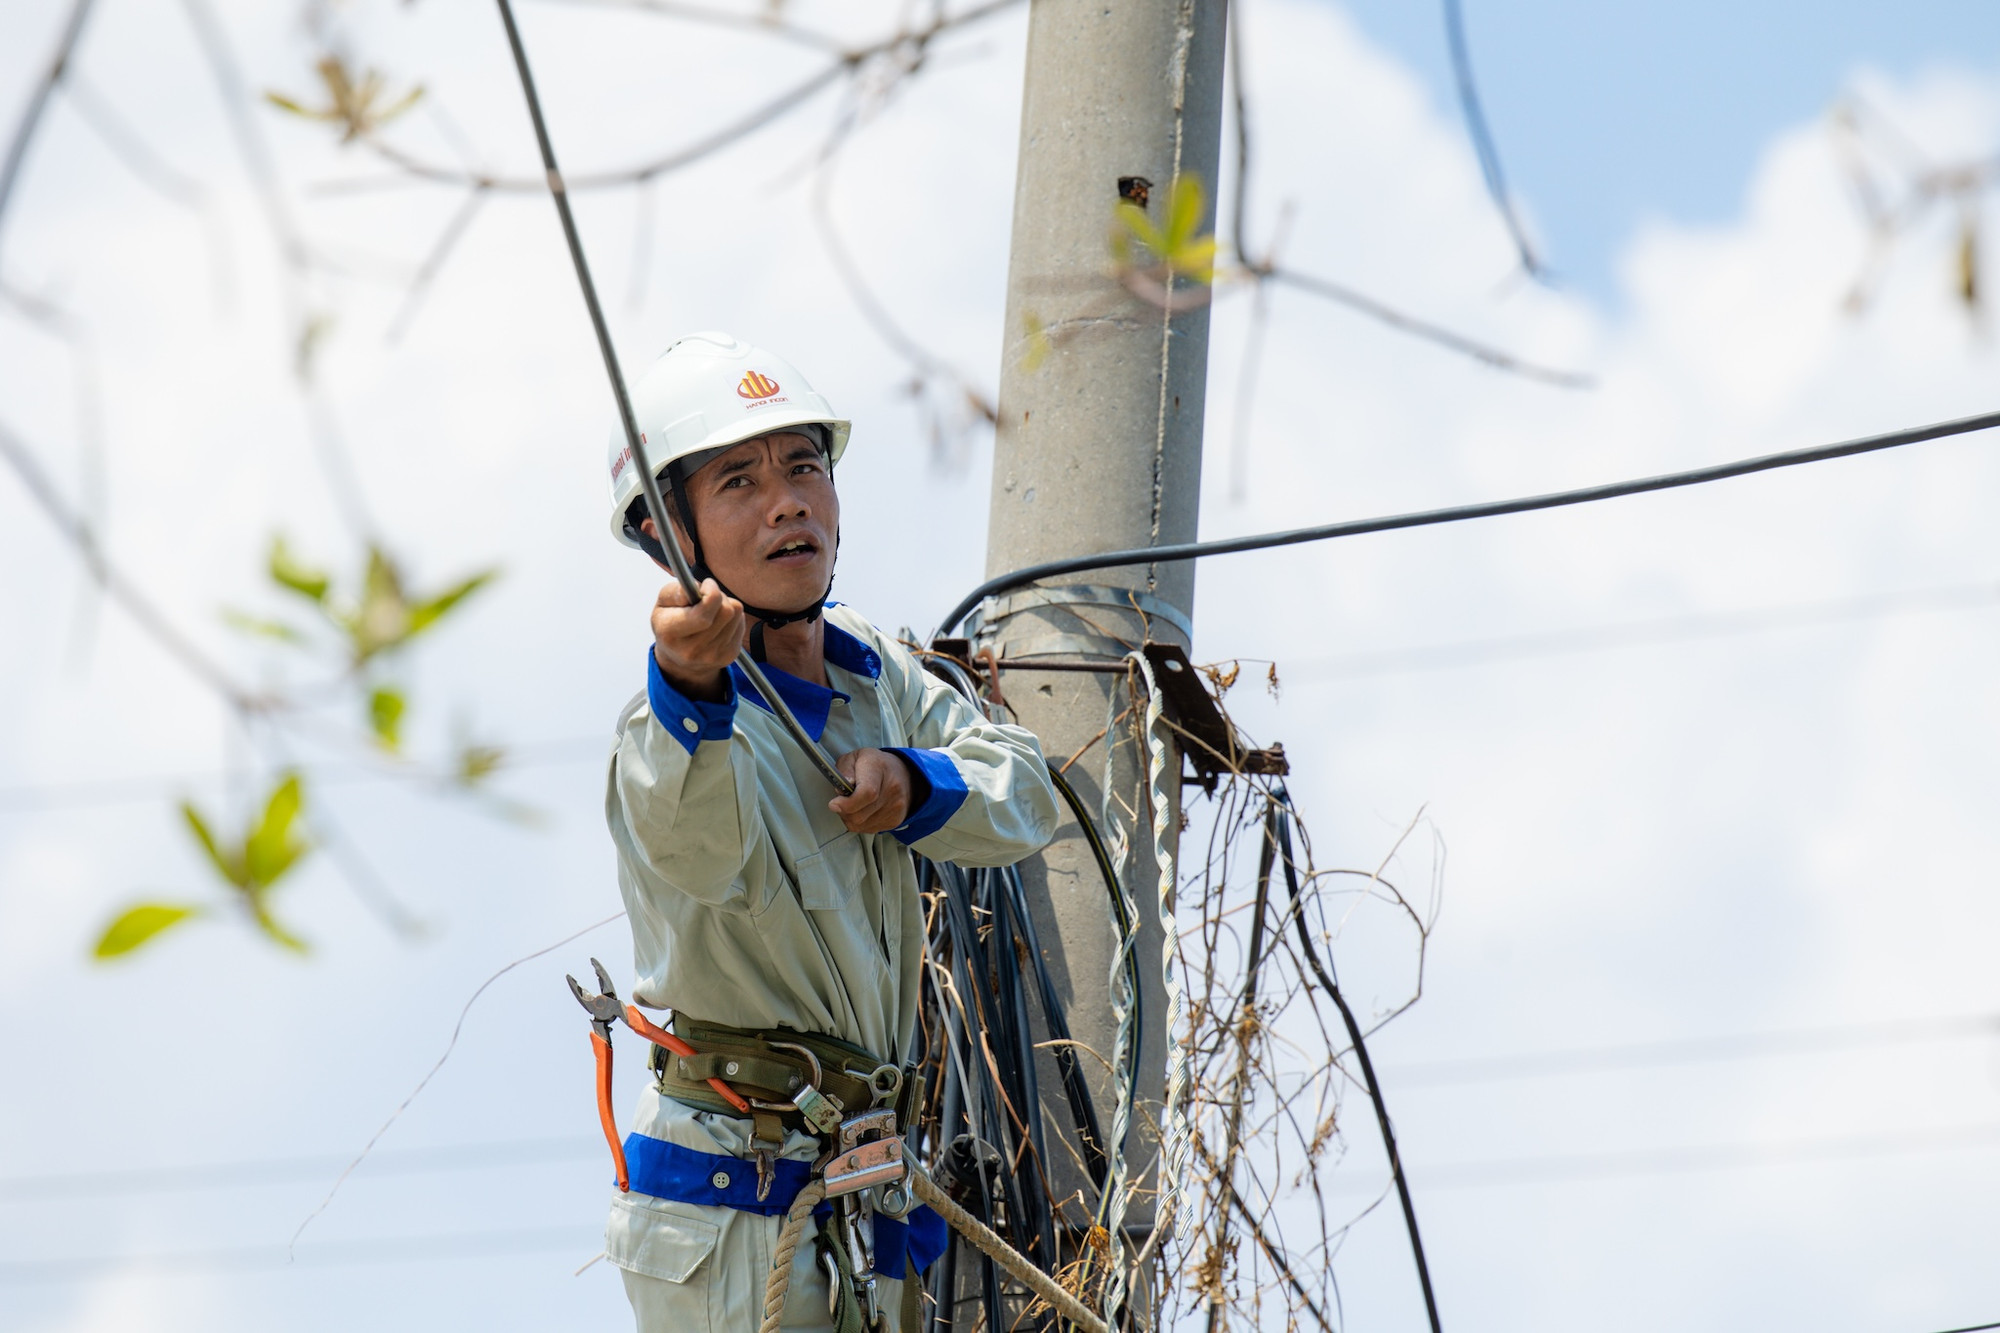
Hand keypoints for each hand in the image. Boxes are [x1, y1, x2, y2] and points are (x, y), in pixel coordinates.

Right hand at [652, 578, 744, 700]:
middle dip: (720, 597)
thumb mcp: (663, 602)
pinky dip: (733, 618)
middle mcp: (692, 650)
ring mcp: (712, 655)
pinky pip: (741, 624)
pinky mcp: (729, 656)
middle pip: (725, 612)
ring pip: (736, 615)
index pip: (703, 616)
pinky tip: (718, 622)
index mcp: (670, 634)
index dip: (711, 594)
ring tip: (712, 610)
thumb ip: (675, 591)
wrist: (678, 658)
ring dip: (727, 605)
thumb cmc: (670, 621)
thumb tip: (698, 588)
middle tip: (708, 597)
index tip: (707, 585)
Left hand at [829, 749, 913, 833]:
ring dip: (850, 818)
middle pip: (859, 814)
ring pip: (861, 825)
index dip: (847, 803)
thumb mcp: (853, 757)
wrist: (904, 775)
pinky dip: (861, 823)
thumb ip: (843, 771)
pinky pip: (868, 829)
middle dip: (843, 811)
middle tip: (841, 801)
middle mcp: (891, 788)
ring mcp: (895, 806)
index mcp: (878, 768)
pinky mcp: (895, 820)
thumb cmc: (875, 765)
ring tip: (854, 804)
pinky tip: (864, 810)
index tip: (834, 804)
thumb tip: (841, 791)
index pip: (866, 793)